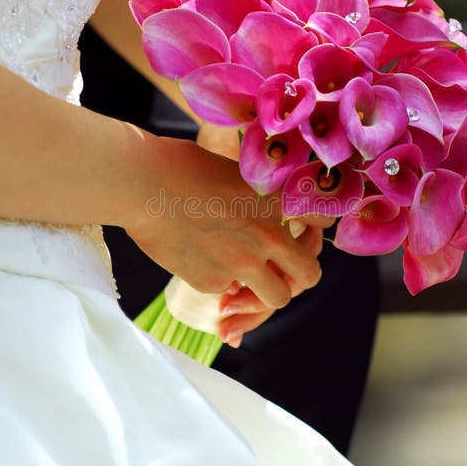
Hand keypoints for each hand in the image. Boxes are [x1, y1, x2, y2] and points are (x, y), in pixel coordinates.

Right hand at [195, 123, 333, 345]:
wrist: (142, 183)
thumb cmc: (182, 166)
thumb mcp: (237, 172)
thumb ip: (263, 197)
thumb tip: (277, 215)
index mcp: (278, 202)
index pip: (324, 222)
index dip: (315, 228)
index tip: (302, 228)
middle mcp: (268, 237)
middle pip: (309, 275)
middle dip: (299, 275)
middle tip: (283, 269)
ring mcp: (242, 264)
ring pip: (276, 299)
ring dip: (265, 293)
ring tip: (246, 279)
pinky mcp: (213, 282)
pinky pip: (229, 294)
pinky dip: (221, 284)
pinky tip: (202, 261)